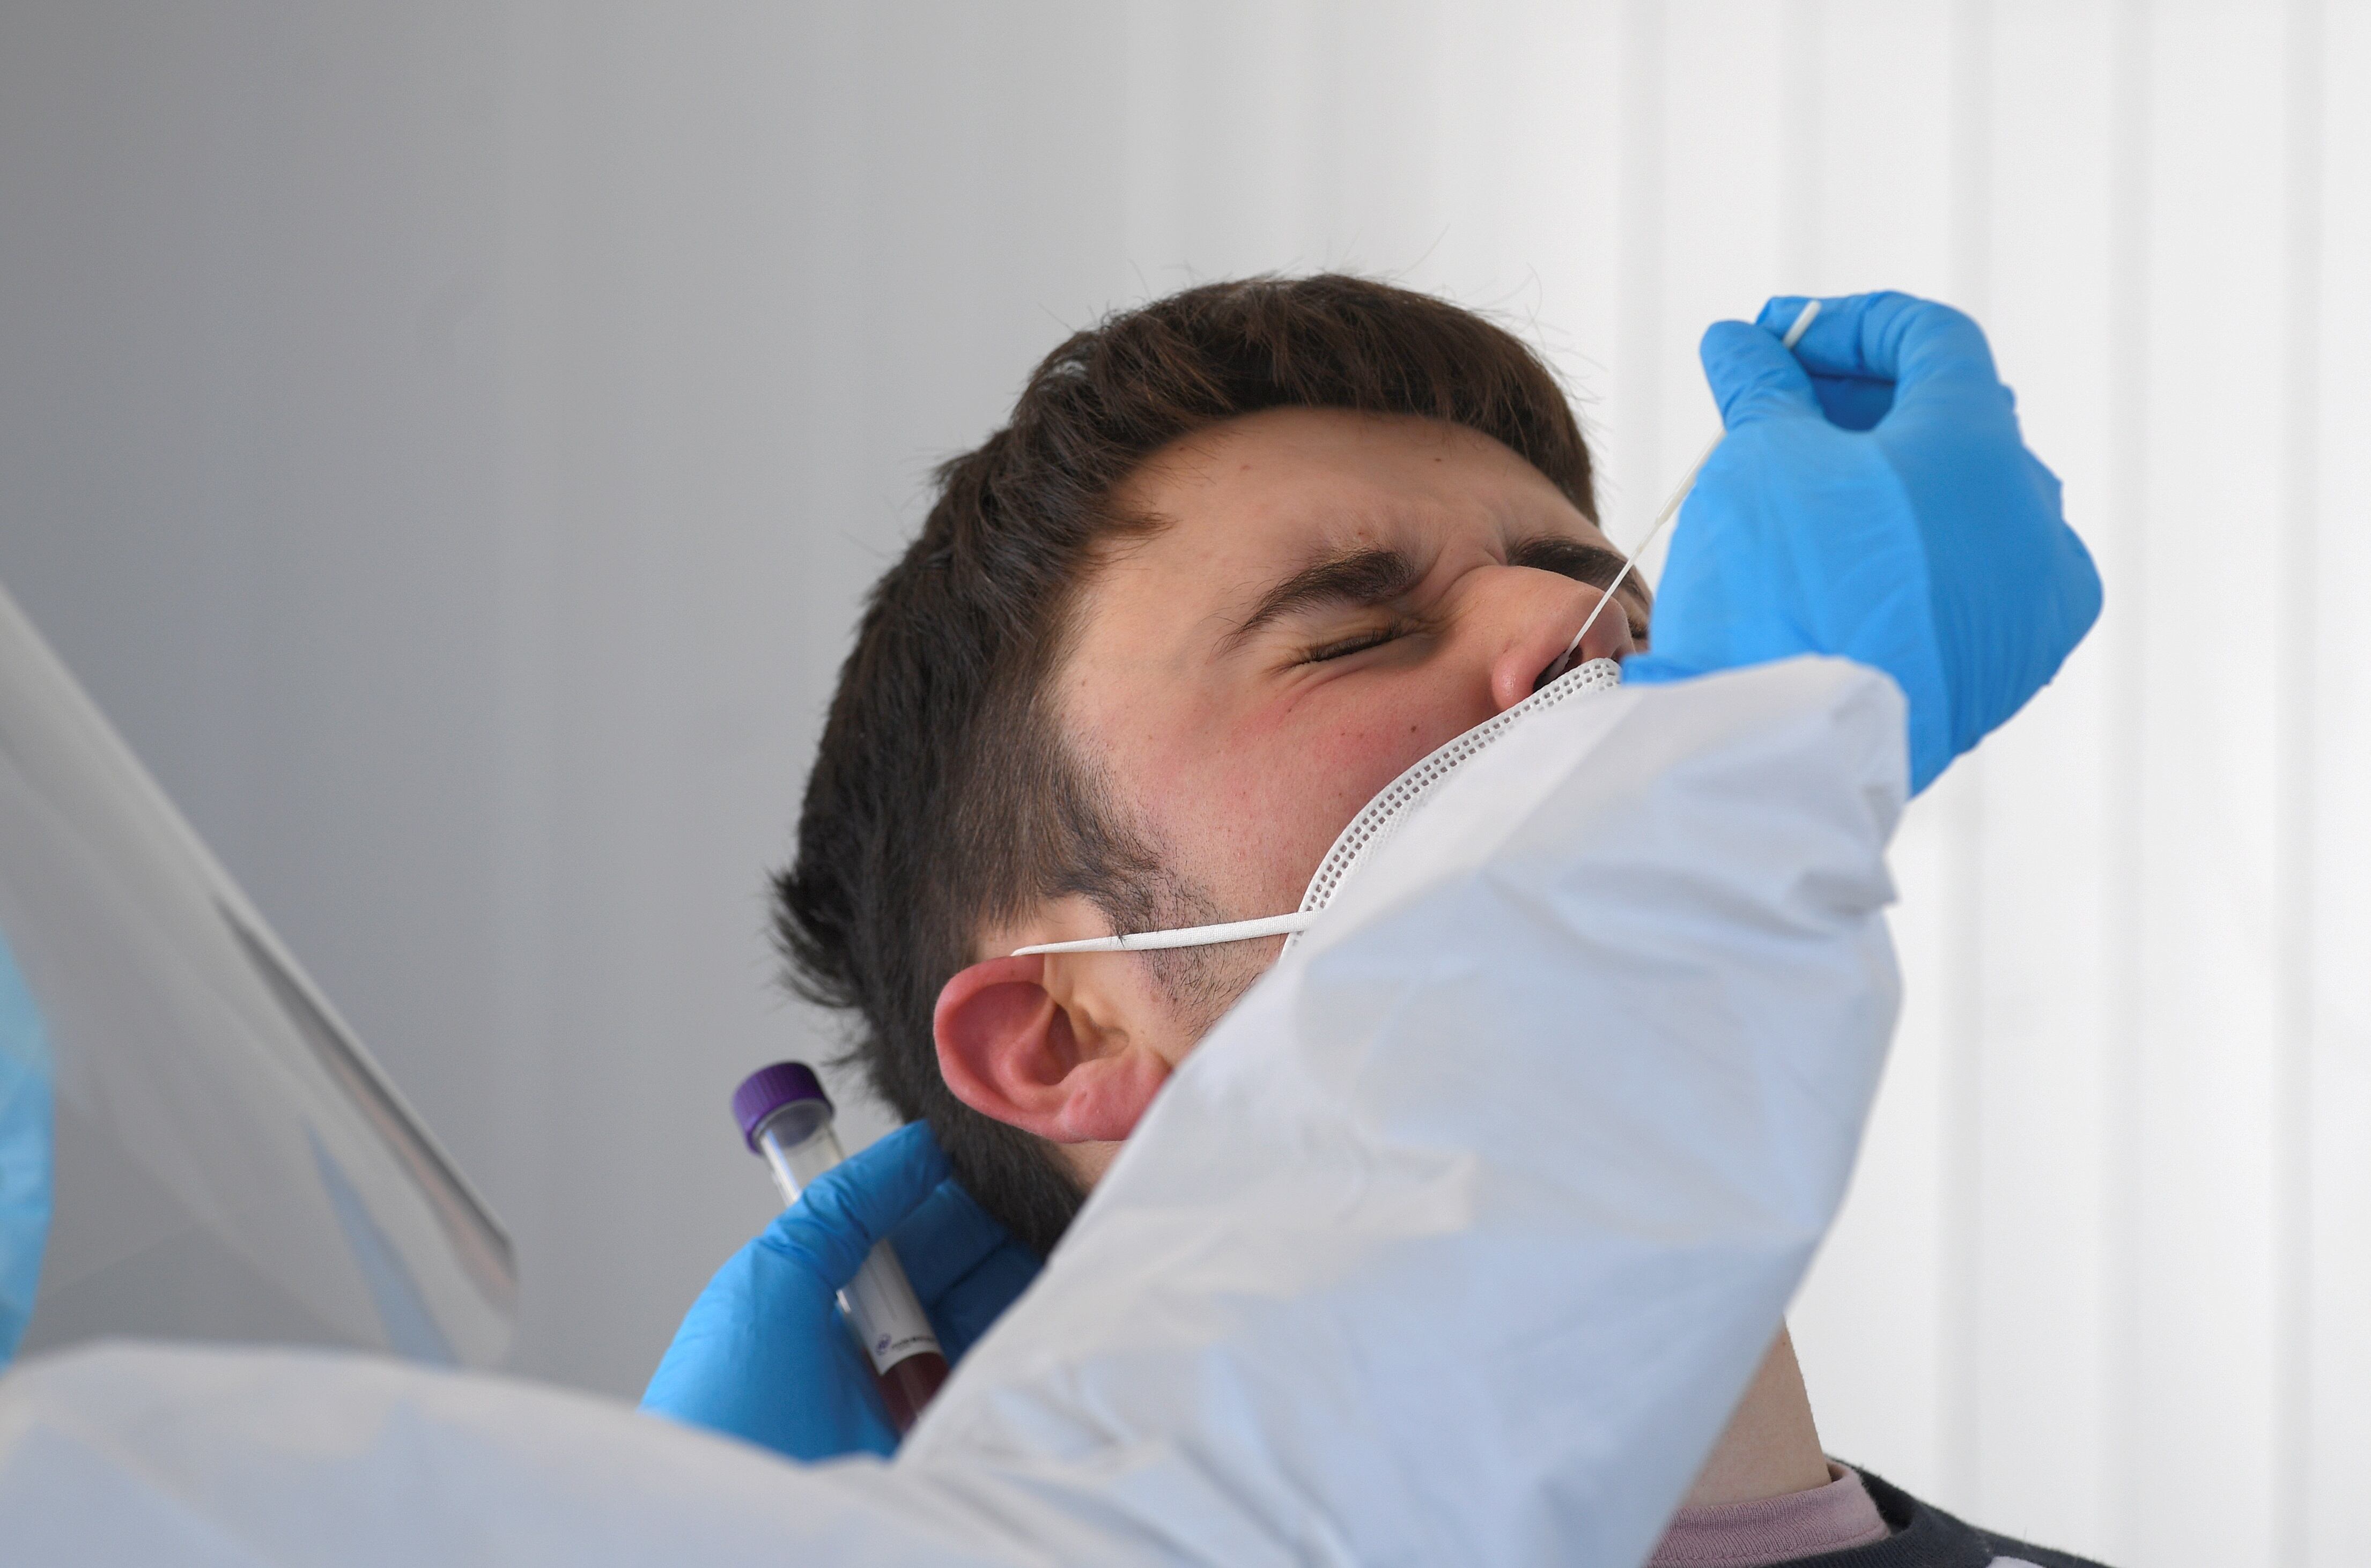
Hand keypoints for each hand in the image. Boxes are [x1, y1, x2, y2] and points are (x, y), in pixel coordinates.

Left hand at [640, 1120, 1041, 1460]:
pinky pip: (1019, 1396)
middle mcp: (884, 1367)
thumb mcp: (770, 1286)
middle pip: (967, 1281)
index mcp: (832, 1321)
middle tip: (1055, 1192)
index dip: (957, 1196)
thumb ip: (839, 1211)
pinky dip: (1045, 1353)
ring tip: (1073, 1241)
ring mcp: (929, 1415)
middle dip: (1008, 1233)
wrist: (744, 1542)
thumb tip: (912, 1150)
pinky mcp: (966, 1461)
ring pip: (1002, 1333)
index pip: (913, 1240)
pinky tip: (1070, 1312)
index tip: (1003, 1157)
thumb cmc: (727, 1421)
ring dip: (1035, 1286)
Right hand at [1624, 291, 2102, 793]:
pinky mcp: (2013, 664)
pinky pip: (1975, 579)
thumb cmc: (1776, 587)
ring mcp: (2034, 597)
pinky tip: (1851, 564)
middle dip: (1862, 400)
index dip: (1848, 324)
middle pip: (1955, 418)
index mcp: (1984, 444)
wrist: (1785, 745)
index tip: (1776, 335)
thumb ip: (1760, 385)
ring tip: (1805, 490)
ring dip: (1891, 478)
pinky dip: (1917, 553)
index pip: (1931, 338)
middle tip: (1779, 405)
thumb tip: (1742, 343)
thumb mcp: (1757, 457)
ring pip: (1968, 504)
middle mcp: (2033, 515)